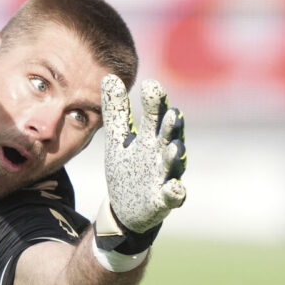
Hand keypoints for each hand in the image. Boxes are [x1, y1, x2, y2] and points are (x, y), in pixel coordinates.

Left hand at [97, 74, 186, 250]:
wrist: (127, 208)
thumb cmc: (127, 168)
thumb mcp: (118, 139)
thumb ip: (116, 111)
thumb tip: (109, 76)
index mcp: (150, 137)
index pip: (154, 116)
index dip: (154, 102)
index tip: (150, 85)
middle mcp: (162, 154)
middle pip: (167, 136)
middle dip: (170, 126)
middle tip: (172, 113)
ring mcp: (165, 176)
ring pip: (173, 165)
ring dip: (174, 156)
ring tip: (173, 147)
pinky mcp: (165, 200)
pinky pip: (173, 196)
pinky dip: (175, 193)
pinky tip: (174, 189)